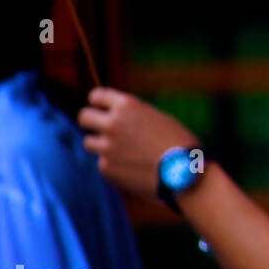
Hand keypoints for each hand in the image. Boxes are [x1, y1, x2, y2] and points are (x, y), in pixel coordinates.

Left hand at [78, 88, 200, 198]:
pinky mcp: (106, 168)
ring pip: (89, 143)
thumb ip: (133, 116)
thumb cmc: (179, 143)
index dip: (98, 103)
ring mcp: (107, 147)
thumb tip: (117, 118)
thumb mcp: (158, 118)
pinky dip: (114, 166)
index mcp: (127, 106)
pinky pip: (103, 164)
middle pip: (83, 117)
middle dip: (90, 123)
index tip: (101, 109)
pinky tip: (133, 169)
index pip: (96, 96)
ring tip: (124, 154)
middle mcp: (112, 124)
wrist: (185, 172)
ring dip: (101, 146)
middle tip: (100, 130)